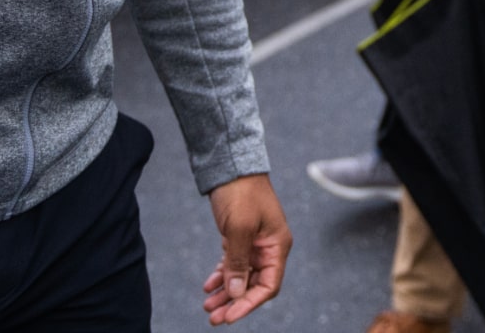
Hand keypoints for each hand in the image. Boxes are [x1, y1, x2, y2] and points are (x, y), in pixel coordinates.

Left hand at [202, 174, 291, 325]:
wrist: (232, 166)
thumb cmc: (242, 193)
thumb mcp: (239, 229)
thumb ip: (238, 263)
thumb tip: (236, 293)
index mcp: (277, 245)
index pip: (268, 285)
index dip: (249, 303)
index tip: (229, 316)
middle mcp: (269, 247)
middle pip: (254, 284)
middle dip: (234, 302)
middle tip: (213, 317)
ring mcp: (255, 243)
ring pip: (242, 277)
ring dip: (226, 292)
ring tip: (207, 305)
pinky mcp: (241, 237)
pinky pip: (233, 264)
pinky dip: (222, 275)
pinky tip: (208, 285)